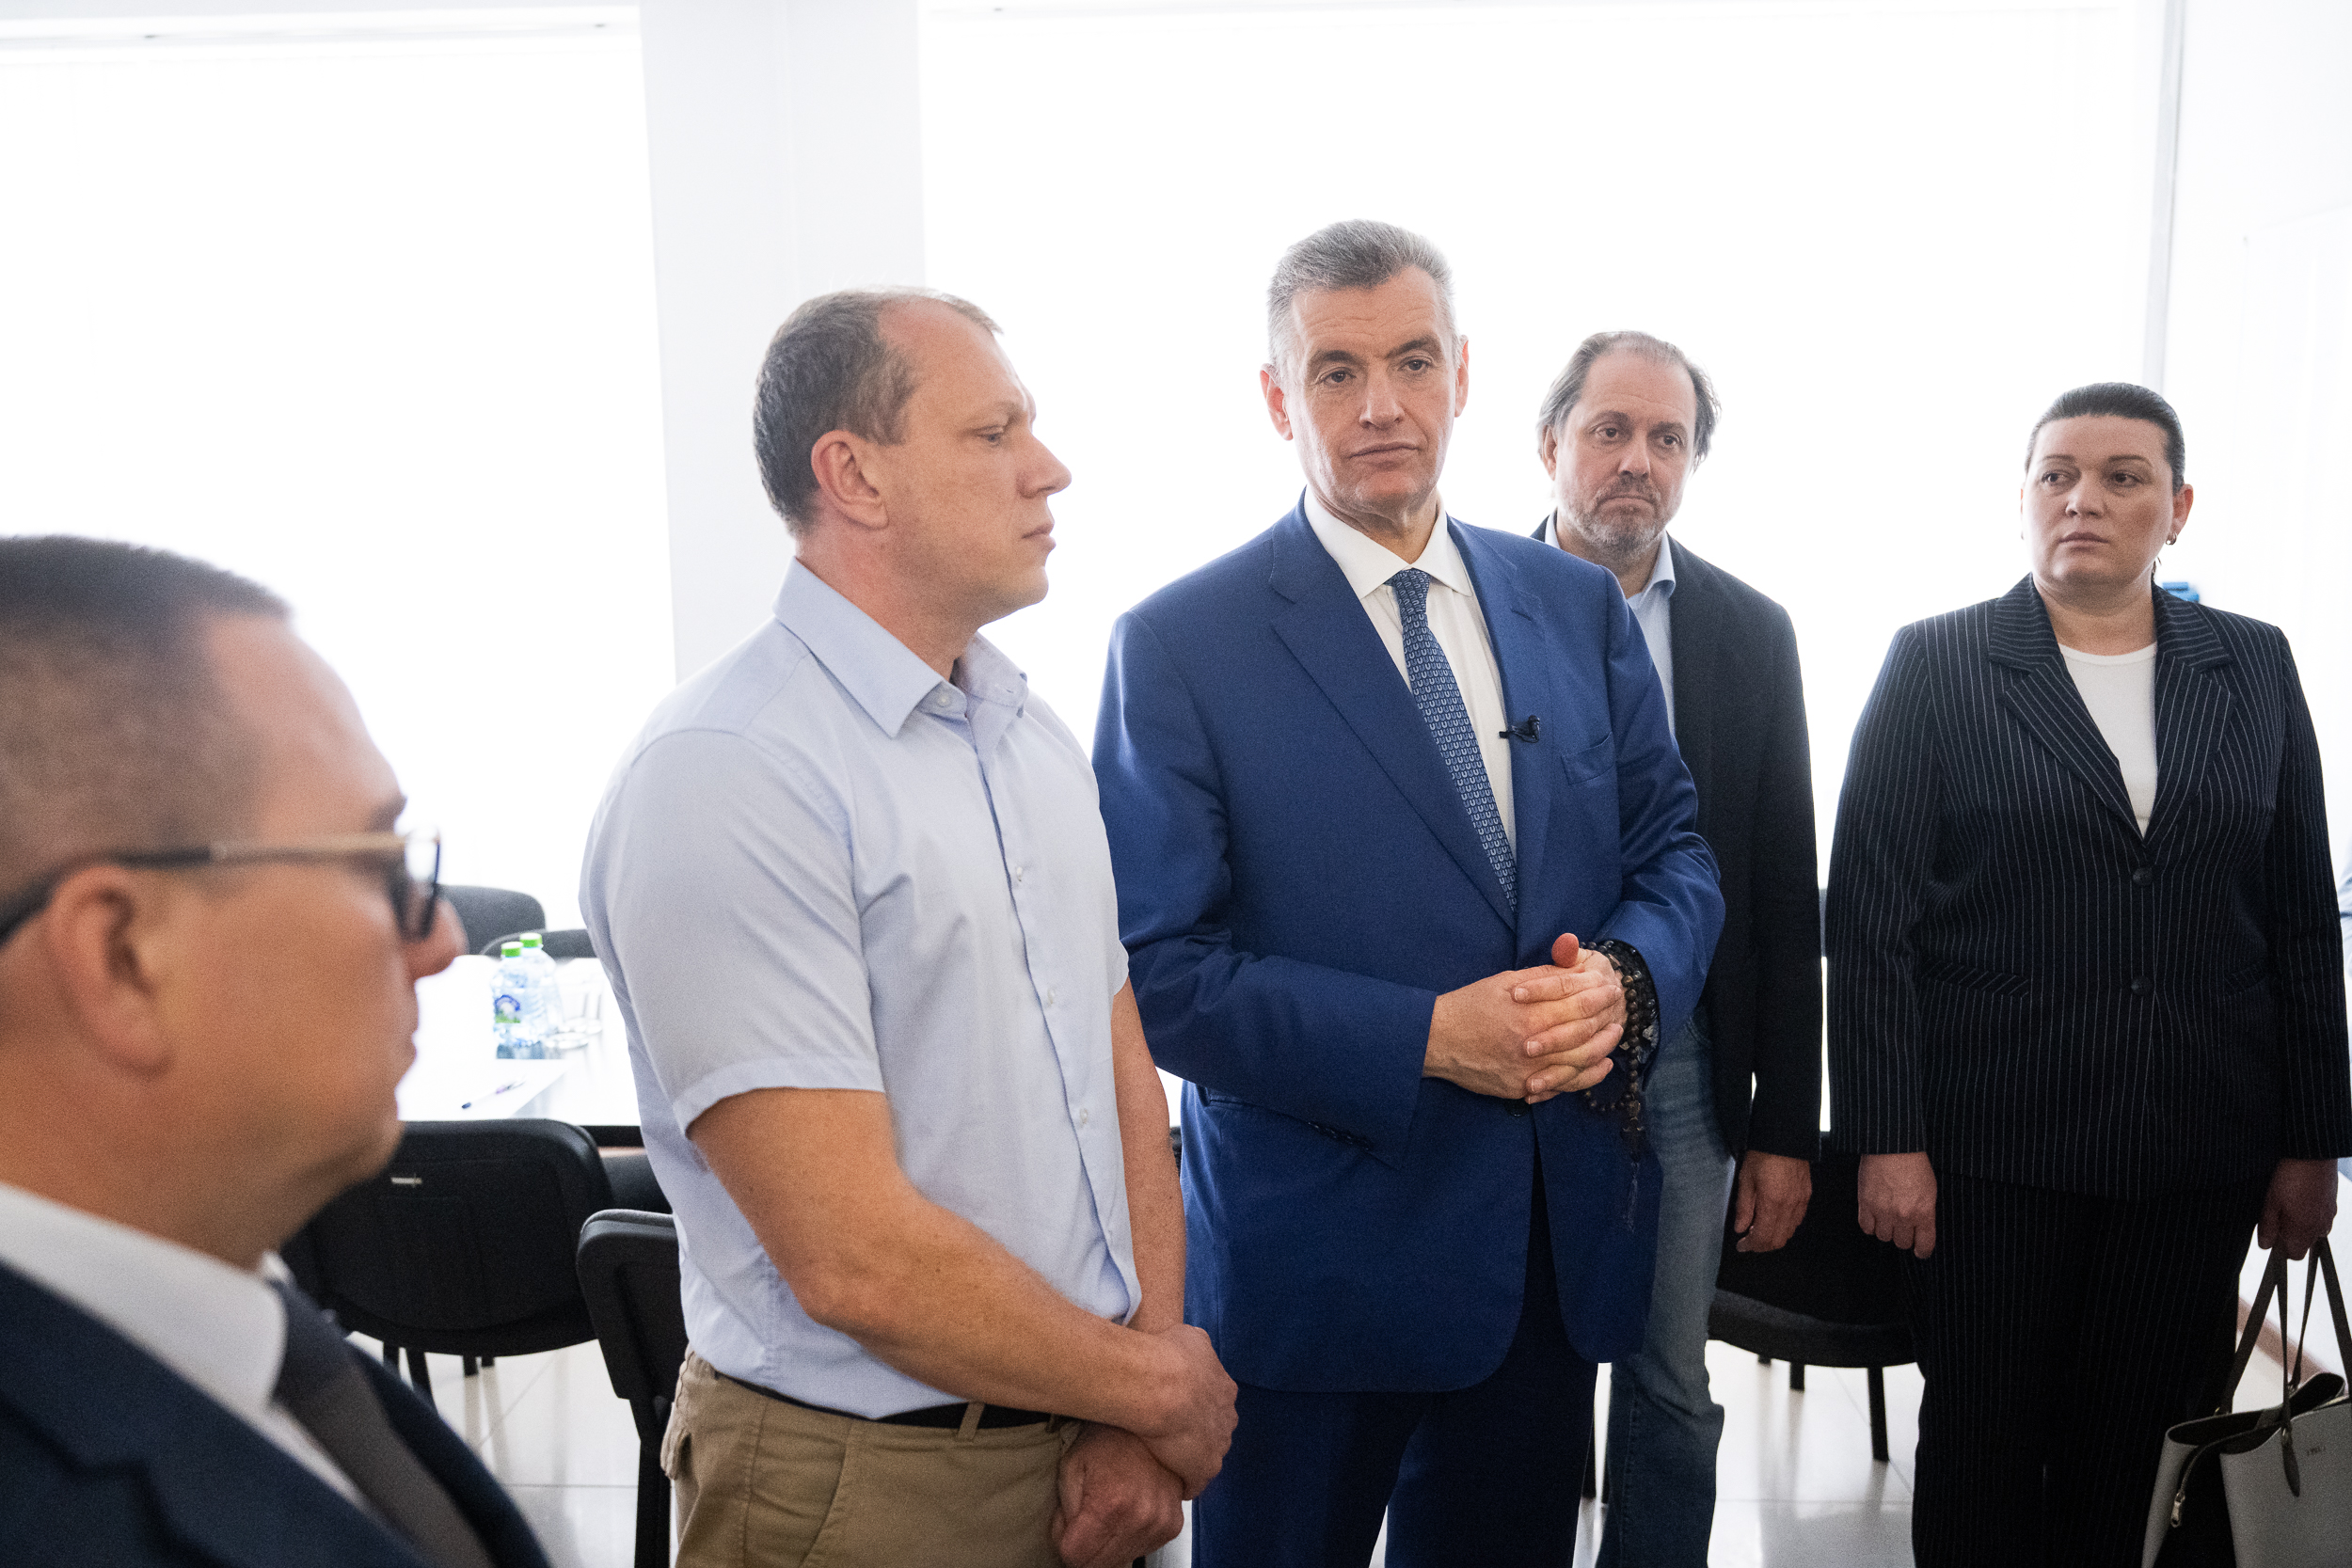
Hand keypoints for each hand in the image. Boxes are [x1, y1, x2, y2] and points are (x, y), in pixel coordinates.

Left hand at [1052, 1425, 1184, 1567]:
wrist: (1151, 1423)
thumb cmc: (1111, 1438)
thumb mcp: (1071, 1466)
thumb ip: (1063, 1512)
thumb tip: (1065, 1538)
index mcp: (1111, 1504)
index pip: (1074, 1556)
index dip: (1065, 1540)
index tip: (1068, 1523)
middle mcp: (1141, 1518)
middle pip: (1098, 1565)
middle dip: (1086, 1545)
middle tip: (1087, 1515)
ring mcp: (1159, 1523)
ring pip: (1120, 1560)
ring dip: (1109, 1542)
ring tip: (1110, 1508)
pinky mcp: (1172, 1526)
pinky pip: (1141, 1549)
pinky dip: (1130, 1537)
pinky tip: (1128, 1511)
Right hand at [1134, 1324, 1236, 1499]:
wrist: (1160, 1385)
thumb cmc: (1169, 1355)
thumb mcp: (1189, 1337)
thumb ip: (1196, 1347)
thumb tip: (1191, 1348)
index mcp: (1225, 1388)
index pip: (1214, 1402)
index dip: (1194, 1406)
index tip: (1175, 1407)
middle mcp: (1228, 1418)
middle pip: (1214, 1430)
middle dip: (1195, 1431)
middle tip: (1167, 1431)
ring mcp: (1218, 1445)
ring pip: (1205, 1455)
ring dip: (1188, 1457)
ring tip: (1163, 1456)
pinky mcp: (1203, 1469)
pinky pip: (1194, 1482)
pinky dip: (1181, 1481)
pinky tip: (1164, 1477)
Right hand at [1426, 933, 1620, 1101]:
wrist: (1438, 1040)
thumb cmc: (1470, 1005)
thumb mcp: (1505, 981)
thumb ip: (1542, 977)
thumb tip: (1573, 969)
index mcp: (1529, 1013)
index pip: (1576, 1004)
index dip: (1598, 996)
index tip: (1613, 990)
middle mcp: (1531, 1044)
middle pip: (1582, 1036)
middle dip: (1605, 1024)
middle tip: (1620, 1016)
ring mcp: (1527, 1071)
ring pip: (1577, 1064)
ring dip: (1601, 1051)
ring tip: (1614, 1041)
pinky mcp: (1520, 1088)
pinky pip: (1560, 1086)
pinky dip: (1583, 1078)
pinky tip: (1597, 1067)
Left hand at [1732, 1150, 1812, 1252]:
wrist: (1785, 1137)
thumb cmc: (1762, 1155)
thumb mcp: (1745, 1179)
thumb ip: (1744, 1207)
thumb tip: (1740, 1228)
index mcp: (1772, 1204)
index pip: (1763, 1237)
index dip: (1751, 1246)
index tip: (1741, 1246)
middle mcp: (1789, 1207)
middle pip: (1778, 1240)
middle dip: (1762, 1245)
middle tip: (1749, 1242)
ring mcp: (1801, 1202)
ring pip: (1789, 1232)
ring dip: (1774, 1237)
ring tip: (1759, 1230)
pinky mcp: (1807, 1196)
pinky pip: (1797, 1220)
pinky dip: (1785, 1227)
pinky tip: (1774, 1220)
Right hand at [1857, 1152, 1936, 1258]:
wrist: (1892, 1146)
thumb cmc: (1914, 1163)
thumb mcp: (1930, 1189)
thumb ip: (1925, 1211)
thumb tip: (1920, 1226)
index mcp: (1923, 1212)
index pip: (1924, 1245)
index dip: (1922, 1251)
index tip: (1920, 1251)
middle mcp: (1903, 1216)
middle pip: (1901, 1243)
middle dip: (1903, 1237)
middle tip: (1903, 1228)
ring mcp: (1882, 1211)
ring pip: (1883, 1237)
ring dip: (1886, 1230)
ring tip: (1888, 1219)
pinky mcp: (1865, 1203)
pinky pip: (1866, 1227)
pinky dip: (1870, 1225)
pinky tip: (1874, 1218)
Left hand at [2259, 1158, 2338, 1260]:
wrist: (2314, 1153)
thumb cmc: (2291, 1176)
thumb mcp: (2270, 1202)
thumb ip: (2268, 1227)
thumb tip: (2265, 1246)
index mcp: (2305, 1231)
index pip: (2294, 1255)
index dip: (2280, 1248)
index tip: (2270, 1234)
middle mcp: (2321, 1227)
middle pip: (2305, 1244)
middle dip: (2290, 1236)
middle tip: (2276, 1215)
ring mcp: (2329, 1215)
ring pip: (2313, 1230)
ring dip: (2300, 1224)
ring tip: (2287, 1203)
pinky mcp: (2332, 1203)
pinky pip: (2321, 1216)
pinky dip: (2310, 1212)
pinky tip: (2299, 1195)